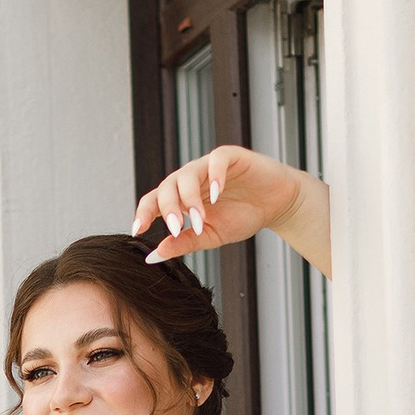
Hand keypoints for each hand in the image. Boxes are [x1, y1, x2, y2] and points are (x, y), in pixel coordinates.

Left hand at [131, 144, 331, 278]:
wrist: (277, 205)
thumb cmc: (243, 217)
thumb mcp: (209, 237)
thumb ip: (182, 244)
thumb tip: (152, 257)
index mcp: (180, 198)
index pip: (154, 201)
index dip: (144, 213)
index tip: (138, 231)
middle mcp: (190, 180)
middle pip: (167, 187)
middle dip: (169, 209)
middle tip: (176, 230)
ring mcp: (208, 166)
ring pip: (186, 174)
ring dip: (189, 198)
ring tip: (200, 220)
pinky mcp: (230, 157)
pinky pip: (216, 160)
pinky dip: (214, 176)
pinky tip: (216, 194)